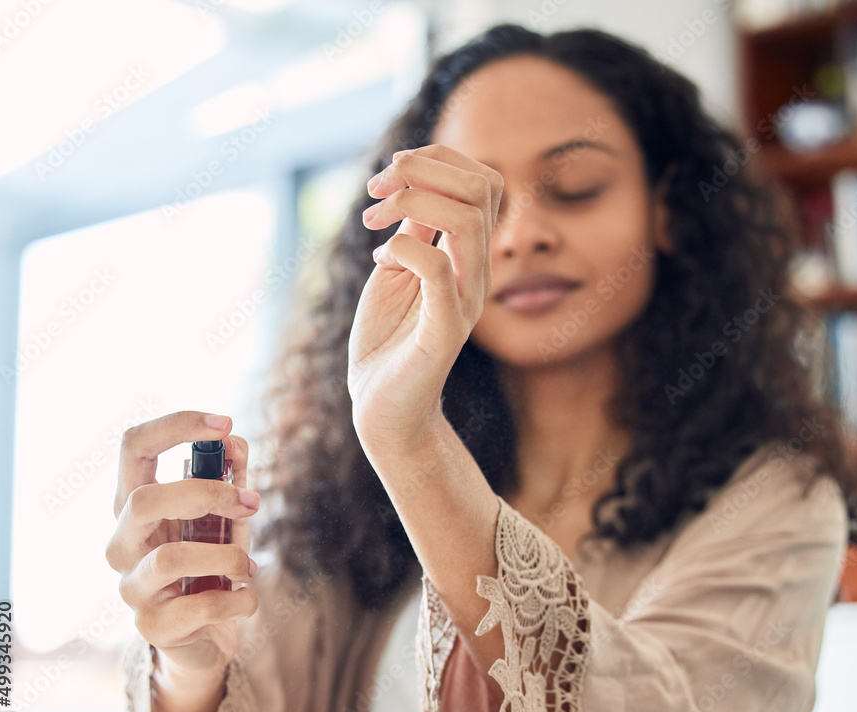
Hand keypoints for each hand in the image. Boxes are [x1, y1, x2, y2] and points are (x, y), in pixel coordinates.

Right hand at [105, 411, 260, 689]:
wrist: (204, 638)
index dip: (177, 425)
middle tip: (252, 503)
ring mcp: (131, 587)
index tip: (227, 424)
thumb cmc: (212, 564)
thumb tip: (235, 444)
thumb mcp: (226, 517)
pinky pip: (198, 607)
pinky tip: (247, 598)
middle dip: (207, 493)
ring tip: (250, 567)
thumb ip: (230, 477)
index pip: (133, 446)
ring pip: (170, 558)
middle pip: (144, 499)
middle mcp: (122, 543)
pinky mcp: (151, 627)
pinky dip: (238, 599)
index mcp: (135, 504)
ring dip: (227, 556)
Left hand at [348, 144, 502, 455]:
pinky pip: (439, 268)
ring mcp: (465, 299)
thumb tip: (413, 185)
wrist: (382, 406)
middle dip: (424, 167)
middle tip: (376, 189)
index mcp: (468, 254)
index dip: (437, 159)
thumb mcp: (397, 269)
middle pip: (483, 186)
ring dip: (412, 201)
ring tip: (373, 217)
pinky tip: (380, 259)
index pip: (482, 181)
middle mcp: (477, 271)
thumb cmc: (387, 339)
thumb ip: (413, 230)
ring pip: (467, 219)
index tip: (388, 174)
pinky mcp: (446, 329)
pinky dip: (403, 248)